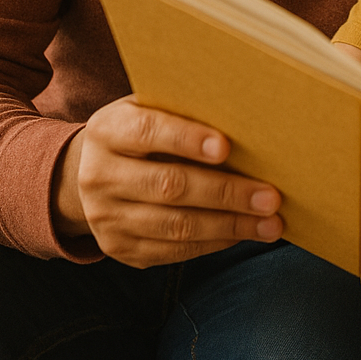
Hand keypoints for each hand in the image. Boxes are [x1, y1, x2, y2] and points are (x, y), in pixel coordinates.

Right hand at [53, 95, 282, 267]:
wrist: (90, 171)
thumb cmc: (142, 130)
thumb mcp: (150, 108)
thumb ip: (184, 110)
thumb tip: (246, 117)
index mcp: (108, 130)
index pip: (148, 132)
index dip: (187, 139)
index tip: (227, 147)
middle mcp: (100, 175)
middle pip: (169, 186)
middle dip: (226, 192)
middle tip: (270, 197)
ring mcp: (106, 217)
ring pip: (175, 226)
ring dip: (229, 226)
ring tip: (270, 224)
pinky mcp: (118, 248)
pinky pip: (172, 252)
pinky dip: (213, 243)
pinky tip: (243, 233)